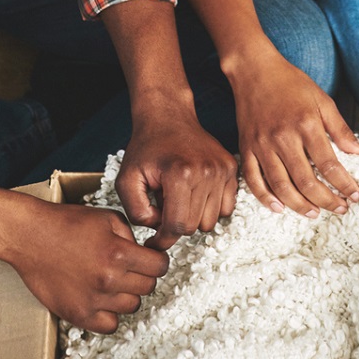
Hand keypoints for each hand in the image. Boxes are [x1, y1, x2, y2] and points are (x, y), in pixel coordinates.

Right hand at [0, 197, 168, 333]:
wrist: (28, 236)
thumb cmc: (65, 223)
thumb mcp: (107, 218)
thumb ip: (131, 237)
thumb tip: (144, 254)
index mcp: (119, 253)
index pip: (159, 267)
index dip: (157, 261)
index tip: (150, 260)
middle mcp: (109, 279)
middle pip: (147, 288)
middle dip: (142, 276)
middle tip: (128, 268)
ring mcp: (93, 300)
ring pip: (131, 307)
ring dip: (126, 295)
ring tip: (112, 282)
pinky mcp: (77, 314)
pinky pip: (110, 326)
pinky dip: (110, 315)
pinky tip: (102, 300)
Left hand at [118, 109, 238, 250]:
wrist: (168, 117)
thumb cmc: (147, 146)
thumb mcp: (127, 178)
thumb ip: (136, 211)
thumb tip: (157, 228)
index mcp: (180, 174)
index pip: (176, 226)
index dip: (163, 240)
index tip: (155, 241)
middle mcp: (206, 172)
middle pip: (194, 226)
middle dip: (175, 224)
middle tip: (162, 208)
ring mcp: (222, 170)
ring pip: (211, 221)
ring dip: (193, 217)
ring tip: (178, 198)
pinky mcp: (231, 169)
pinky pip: (226, 207)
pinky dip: (210, 208)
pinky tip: (194, 195)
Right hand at [230, 51, 358, 216]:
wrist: (254, 70)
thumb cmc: (291, 83)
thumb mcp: (322, 100)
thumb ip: (340, 129)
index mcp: (306, 125)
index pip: (329, 164)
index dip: (344, 184)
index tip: (355, 196)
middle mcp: (283, 138)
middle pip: (306, 181)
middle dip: (326, 200)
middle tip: (340, 209)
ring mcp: (262, 145)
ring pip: (281, 186)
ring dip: (299, 205)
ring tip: (314, 214)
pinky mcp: (246, 148)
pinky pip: (253, 179)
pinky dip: (265, 197)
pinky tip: (279, 208)